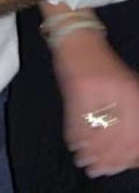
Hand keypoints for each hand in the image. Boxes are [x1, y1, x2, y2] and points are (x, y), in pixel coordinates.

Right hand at [53, 27, 138, 177]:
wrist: (77, 36)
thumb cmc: (99, 62)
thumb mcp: (121, 85)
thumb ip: (126, 115)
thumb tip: (127, 149)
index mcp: (131, 91)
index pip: (134, 133)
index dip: (129, 153)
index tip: (125, 165)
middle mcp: (117, 91)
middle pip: (116, 134)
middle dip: (109, 156)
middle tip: (102, 169)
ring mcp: (96, 89)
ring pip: (96, 129)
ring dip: (91, 150)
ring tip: (87, 162)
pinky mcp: (77, 86)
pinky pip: (77, 117)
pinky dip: (75, 134)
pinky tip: (74, 144)